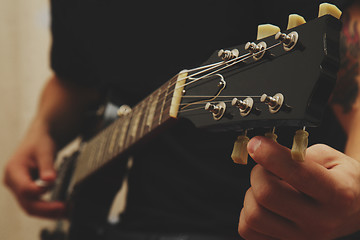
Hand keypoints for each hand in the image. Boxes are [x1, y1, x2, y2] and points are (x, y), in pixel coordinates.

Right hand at [3, 120, 65, 217]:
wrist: (38, 139)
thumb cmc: (40, 142)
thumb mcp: (45, 150)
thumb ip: (47, 165)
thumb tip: (50, 180)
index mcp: (13, 170)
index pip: (24, 188)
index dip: (39, 191)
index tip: (54, 188)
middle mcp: (12, 182)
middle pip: (26, 203)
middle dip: (45, 209)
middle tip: (63, 208)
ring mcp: (18, 189)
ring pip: (30, 207)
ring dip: (47, 212)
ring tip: (65, 212)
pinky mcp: (26, 192)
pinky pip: (35, 204)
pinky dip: (47, 208)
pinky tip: (60, 209)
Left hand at [238, 136, 359, 239]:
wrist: (355, 209)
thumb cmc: (341, 179)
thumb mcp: (332, 157)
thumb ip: (300, 153)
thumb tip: (265, 151)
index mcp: (337, 194)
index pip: (297, 173)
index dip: (270, 154)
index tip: (256, 143)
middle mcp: (320, 221)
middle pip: (267, 194)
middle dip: (258, 172)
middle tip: (265, 167)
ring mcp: (302, 237)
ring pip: (254, 216)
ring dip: (251, 195)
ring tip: (266, 188)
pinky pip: (249, 231)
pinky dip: (247, 214)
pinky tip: (262, 204)